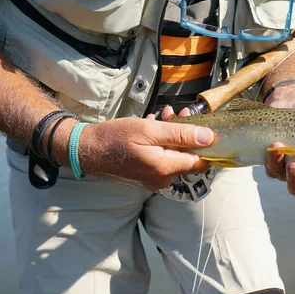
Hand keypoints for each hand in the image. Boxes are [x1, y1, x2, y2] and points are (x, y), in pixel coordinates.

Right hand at [53, 115, 213, 190]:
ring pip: (174, 156)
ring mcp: (154, 180)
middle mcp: (162, 179)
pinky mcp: (146, 177)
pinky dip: (161, 143)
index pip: (201, 163)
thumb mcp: (150, 130)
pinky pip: (162, 159)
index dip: (207, 145)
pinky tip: (153, 127)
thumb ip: (181, 134)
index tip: (204, 127)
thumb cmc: (115, 138)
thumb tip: (209, 137)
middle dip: (185, 133)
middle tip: (176, 113)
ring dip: (172, 135)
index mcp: (166, 169)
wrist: (86, 150)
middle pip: (187, 157)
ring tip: (163, 116)